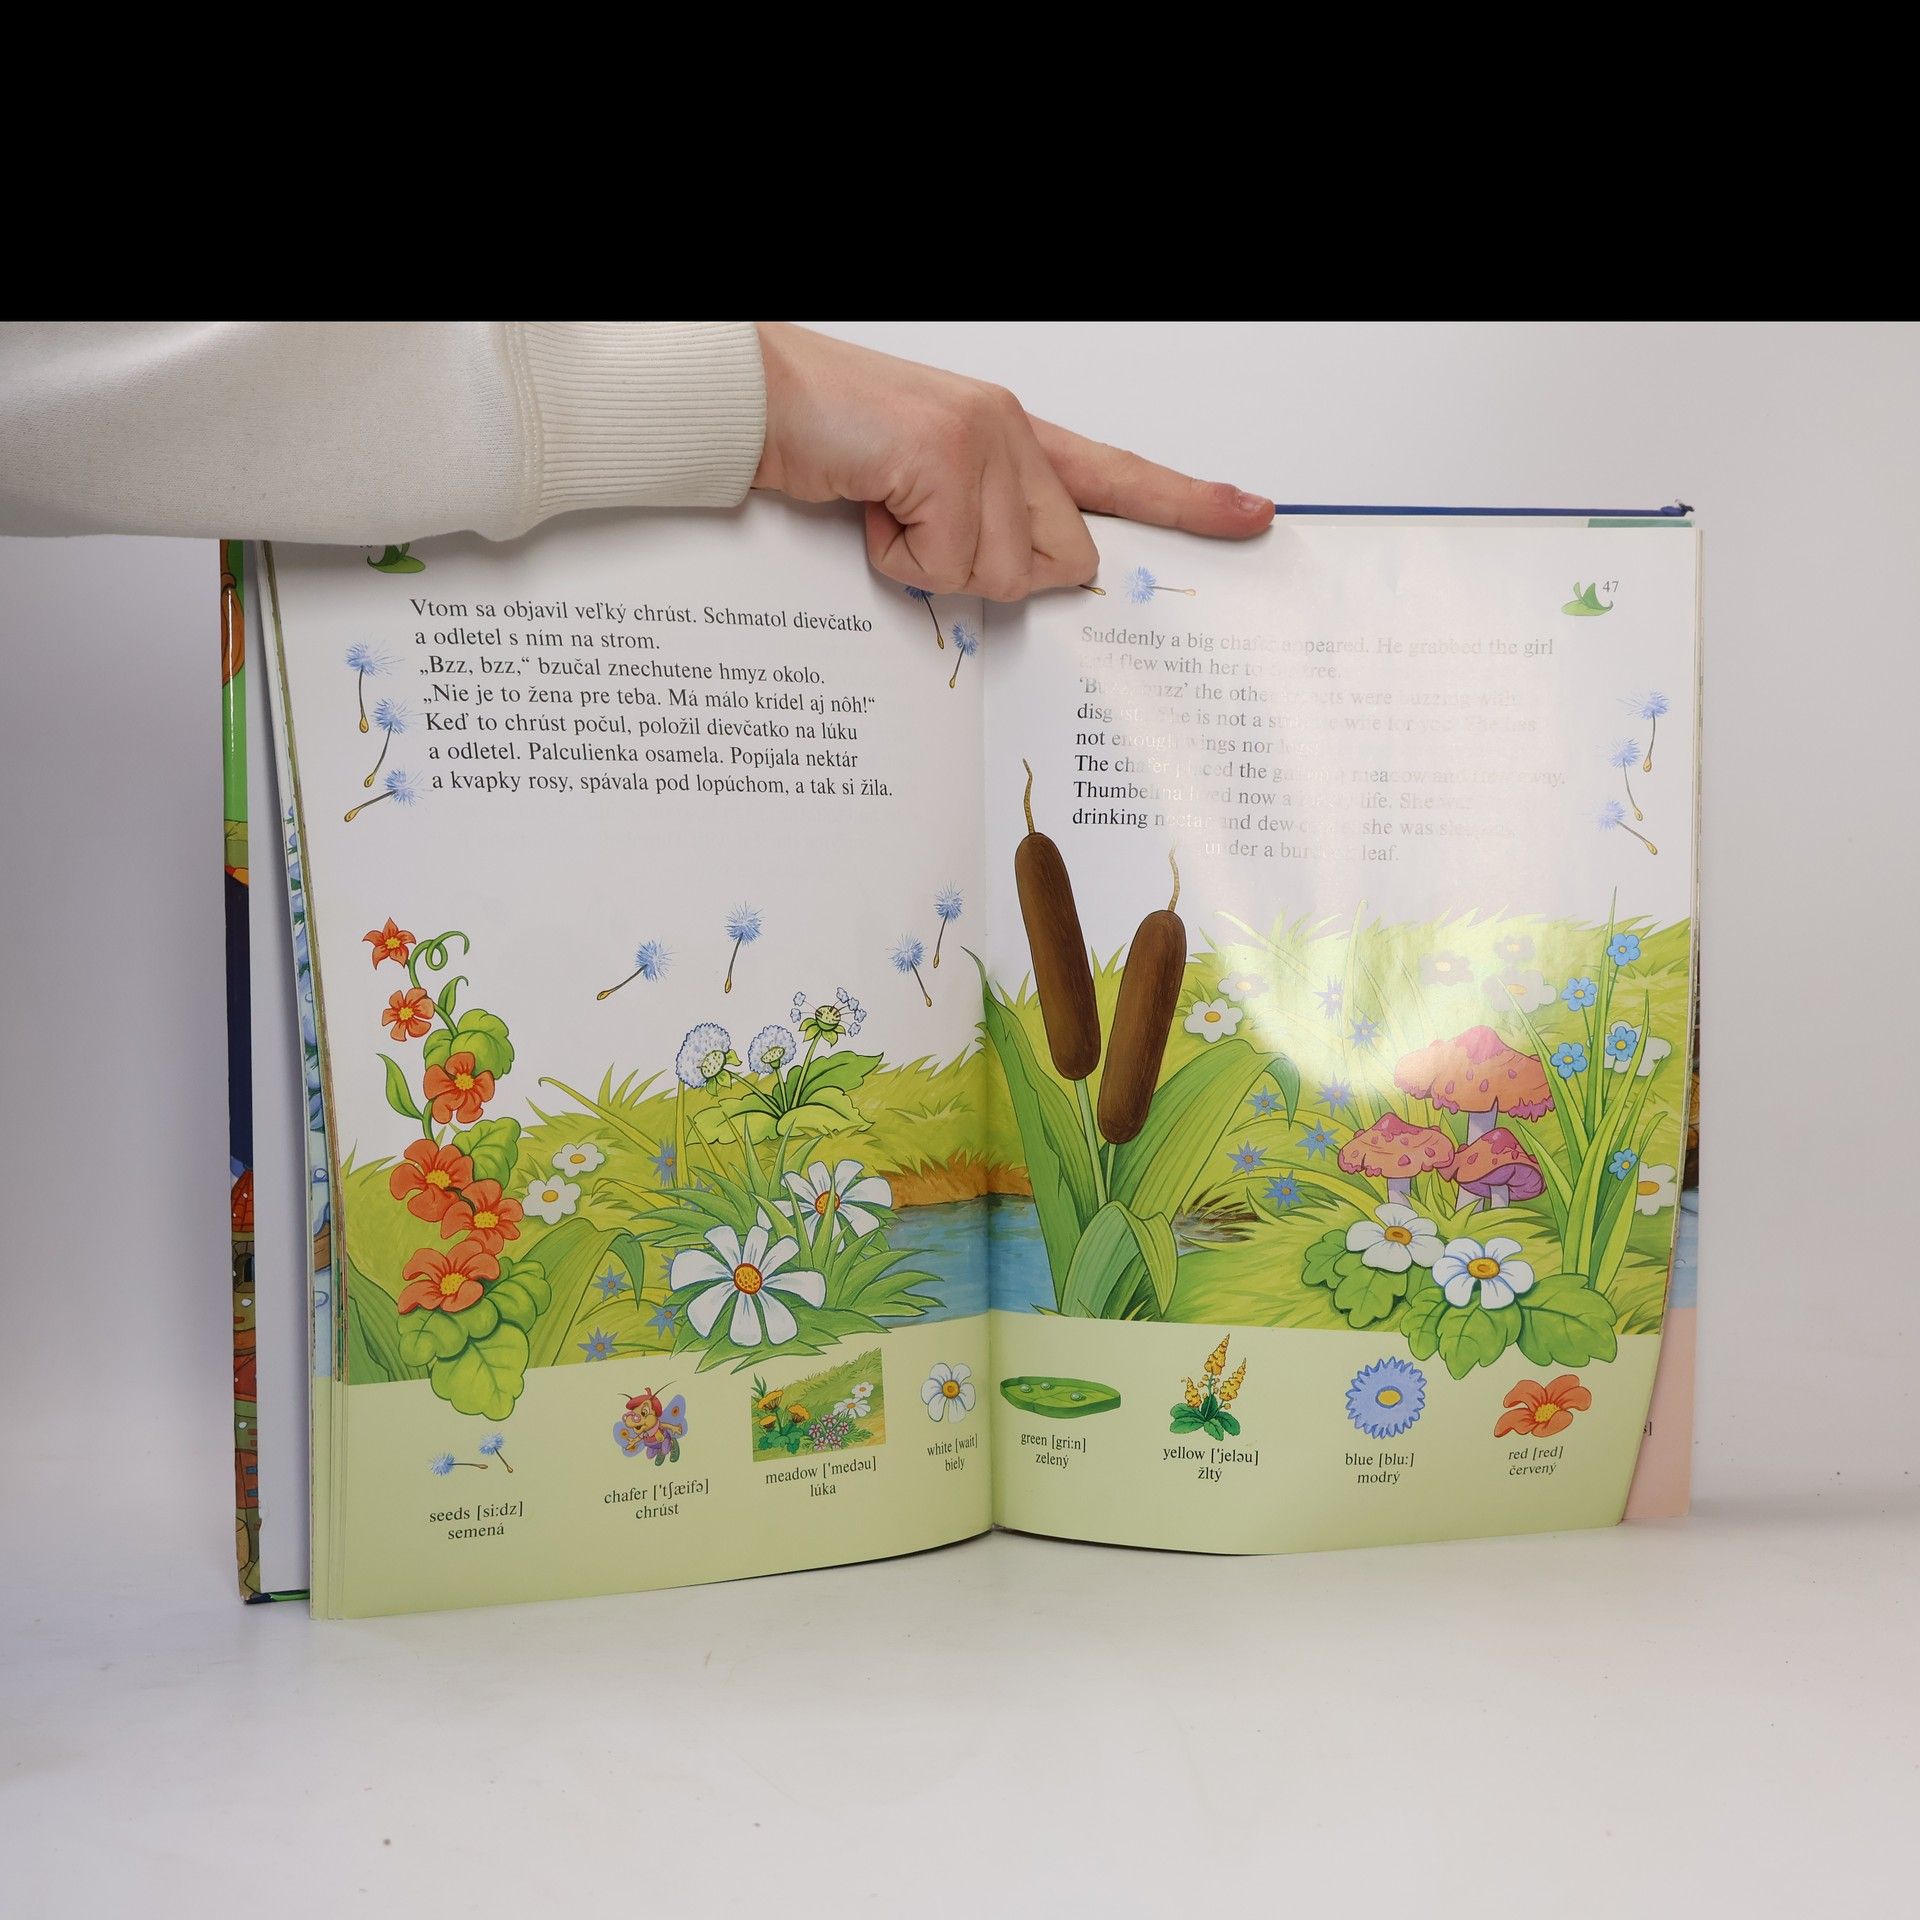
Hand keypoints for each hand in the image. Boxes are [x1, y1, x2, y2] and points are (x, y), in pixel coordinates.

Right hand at [752, 323, 1272, 601]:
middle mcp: (1011, 430)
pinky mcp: (948, 457)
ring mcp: (983, 440)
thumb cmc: (827, 440)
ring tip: (883, 510)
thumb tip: (1024, 579)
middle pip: (1059, 561)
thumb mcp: (923, 489)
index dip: (1187, 503)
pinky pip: (948, 566)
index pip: (1115, 475)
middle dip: (990, 572)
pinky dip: (898, 560)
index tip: (1252, 516)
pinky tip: (870, 506)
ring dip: (931, 568)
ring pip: (1002, 575)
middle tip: (921, 526)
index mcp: (1012, 434)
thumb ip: (984, 524)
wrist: (754, 397)